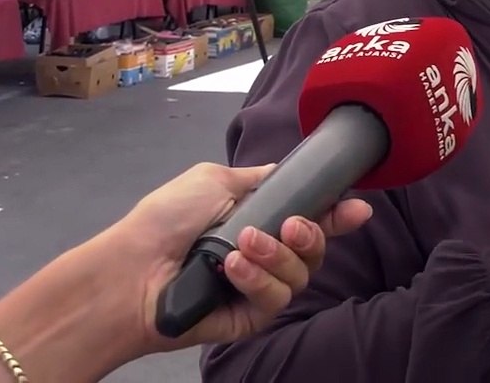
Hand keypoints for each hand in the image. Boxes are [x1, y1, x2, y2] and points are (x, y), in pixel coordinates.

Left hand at [98, 163, 371, 354]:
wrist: (132, 270)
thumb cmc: (166, 219)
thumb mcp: (216, 179)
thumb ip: (261, 178)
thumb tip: (288, 172)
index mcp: (261, 218)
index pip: (312, 217)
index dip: (338, 214)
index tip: (357, 208)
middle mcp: (267, 253)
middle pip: (317, 248)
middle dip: (312, 234)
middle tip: (291, 225)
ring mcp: (260, 286)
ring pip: (302, 274)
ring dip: (276, 255)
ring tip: (241, 246)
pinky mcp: (252, 317)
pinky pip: (277, 298)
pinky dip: (258, 279)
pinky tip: (232, 268)